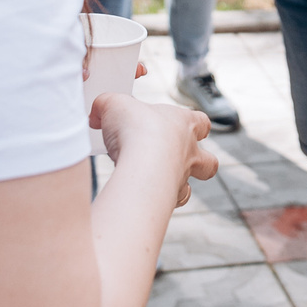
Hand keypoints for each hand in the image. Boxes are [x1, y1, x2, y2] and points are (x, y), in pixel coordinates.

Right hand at [91, 91, 218, 208]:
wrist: (142, 164)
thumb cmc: (136, 129)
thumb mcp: (114, 105)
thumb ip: (105, 105)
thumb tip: (96, 113)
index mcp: (184, 123)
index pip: (201, 121)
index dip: (196, 124)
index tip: (180, 125)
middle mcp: (189, 151)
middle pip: (209, 161)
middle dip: (200, 163)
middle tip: (178, 160)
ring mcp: (183, 176)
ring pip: (192, 186)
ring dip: (180, 185)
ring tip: (159, 182)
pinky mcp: (171, 196)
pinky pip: (173, 201)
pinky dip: (162, 201)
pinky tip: (145, 195)